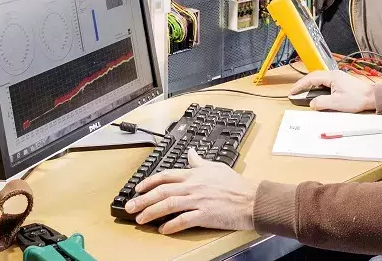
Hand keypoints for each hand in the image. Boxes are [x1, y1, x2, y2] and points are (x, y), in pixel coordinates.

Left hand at [125, 149, 257, 233]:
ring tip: (140, 219)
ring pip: (169, 205)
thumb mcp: (215, 167)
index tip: (138, 188)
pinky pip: (184, 220)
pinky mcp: (205, 214)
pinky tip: (163, 229)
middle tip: (130, 207)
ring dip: (152, 212)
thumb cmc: (235, 185)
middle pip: (162, 191)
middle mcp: (193, 186)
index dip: (149, 182)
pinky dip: (172, 225)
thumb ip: (199, 161)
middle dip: (143, 199)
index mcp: (194, 174)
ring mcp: (198, 200)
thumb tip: (190, 152)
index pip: (166, 175)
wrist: (251, 199)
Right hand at [290, 70, 376, 111]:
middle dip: (303, 84)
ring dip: (310, 84)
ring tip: (303, 92)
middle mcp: (334, 74)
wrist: (371, 97)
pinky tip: (317, 92)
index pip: (311, 79)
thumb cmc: (357, 98)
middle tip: (295, 91)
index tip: (292, 91)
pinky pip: (325, 81)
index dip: (300, 85)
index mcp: (331, 77)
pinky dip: (318, 86)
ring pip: (319, 78)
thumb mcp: (337, 103)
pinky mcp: (341, 81)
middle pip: (314, 76)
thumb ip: (321, 103)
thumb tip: (312, 103)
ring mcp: (338, 77)